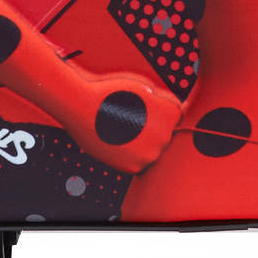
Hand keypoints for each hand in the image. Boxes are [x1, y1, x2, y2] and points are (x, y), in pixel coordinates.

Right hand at [65, 69, 183, 172]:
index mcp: (171, 114)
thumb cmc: (112, 92)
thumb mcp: (144, 89)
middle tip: (129, 118)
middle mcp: (165, 137)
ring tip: (122, 128)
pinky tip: (117, 140)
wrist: (83, 106)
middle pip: (164, 136)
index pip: (174, 118)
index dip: (157, 111)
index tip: (142, 107)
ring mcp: (150, 155)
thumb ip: (162, 103)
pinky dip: (130, 154)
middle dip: (150, 129)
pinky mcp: (134, 168)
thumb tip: (172, 118)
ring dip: (141, 143)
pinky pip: (138, 162)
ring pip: (151, 150)